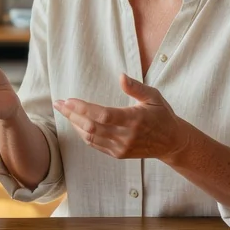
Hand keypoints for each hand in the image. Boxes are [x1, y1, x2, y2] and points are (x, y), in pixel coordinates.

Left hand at [53, 74, 190, 161]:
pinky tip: (76, 123)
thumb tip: (121, 76)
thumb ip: (136, 87)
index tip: (68, 100)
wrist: (172, 142)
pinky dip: (82, 134)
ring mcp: (121, 147)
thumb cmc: (162, 115)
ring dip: (74, 124)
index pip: (102, 115)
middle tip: (58, 104)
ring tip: (64, 112)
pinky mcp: (118, 154)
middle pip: (91, 126)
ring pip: (90, 137)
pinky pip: (95, 144)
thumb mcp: (154, 97)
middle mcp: (126, 136)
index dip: (82, 108)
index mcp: (134, 119)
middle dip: (71, 114)